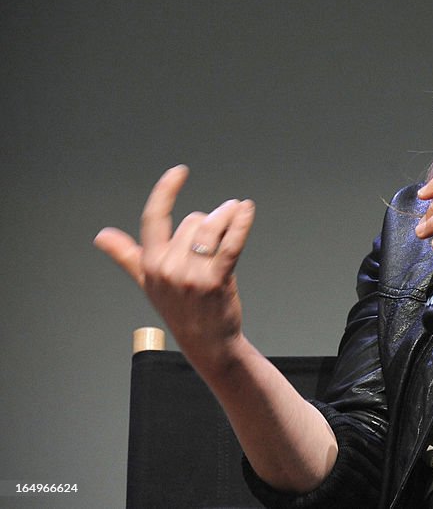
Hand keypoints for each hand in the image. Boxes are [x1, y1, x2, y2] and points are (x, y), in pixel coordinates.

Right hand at [94, 165, 254, 371]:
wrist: (207, 343)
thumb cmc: (179, 309)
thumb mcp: (148, 282)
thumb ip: (127, 255)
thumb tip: (102, 236)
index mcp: (151, 264)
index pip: (153, 218)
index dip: (165, 191)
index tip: (178, 172)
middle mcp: (168, 268)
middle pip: (192, 221)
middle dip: (207, 221)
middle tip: (216, 238)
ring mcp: (192, 275)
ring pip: (211, 227)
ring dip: (227, 216)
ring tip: (236, 213)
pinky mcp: (217, 280)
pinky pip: (230, 243)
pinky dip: (241, 222)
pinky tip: (247, 209)